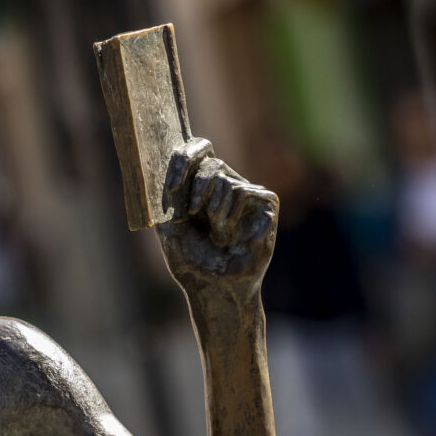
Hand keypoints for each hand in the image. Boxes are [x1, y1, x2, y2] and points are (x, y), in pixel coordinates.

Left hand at [157, 138, 278, 297]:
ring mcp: (248, 193)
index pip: (199, 149)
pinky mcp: (267, 203)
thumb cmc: (191, 260)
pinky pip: (243, 191)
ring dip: (214, 211)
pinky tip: (230, 236)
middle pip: (211, 162)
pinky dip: (230, 214)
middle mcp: (227, 185)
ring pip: (226, 179)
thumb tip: (172, 156)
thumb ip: (169, 190)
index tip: (172, 185)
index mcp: (202, 185)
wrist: (213, 287)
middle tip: (192, 214)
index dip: (185, 157)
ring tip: (217, 236)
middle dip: (196, 188)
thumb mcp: (169, 222)